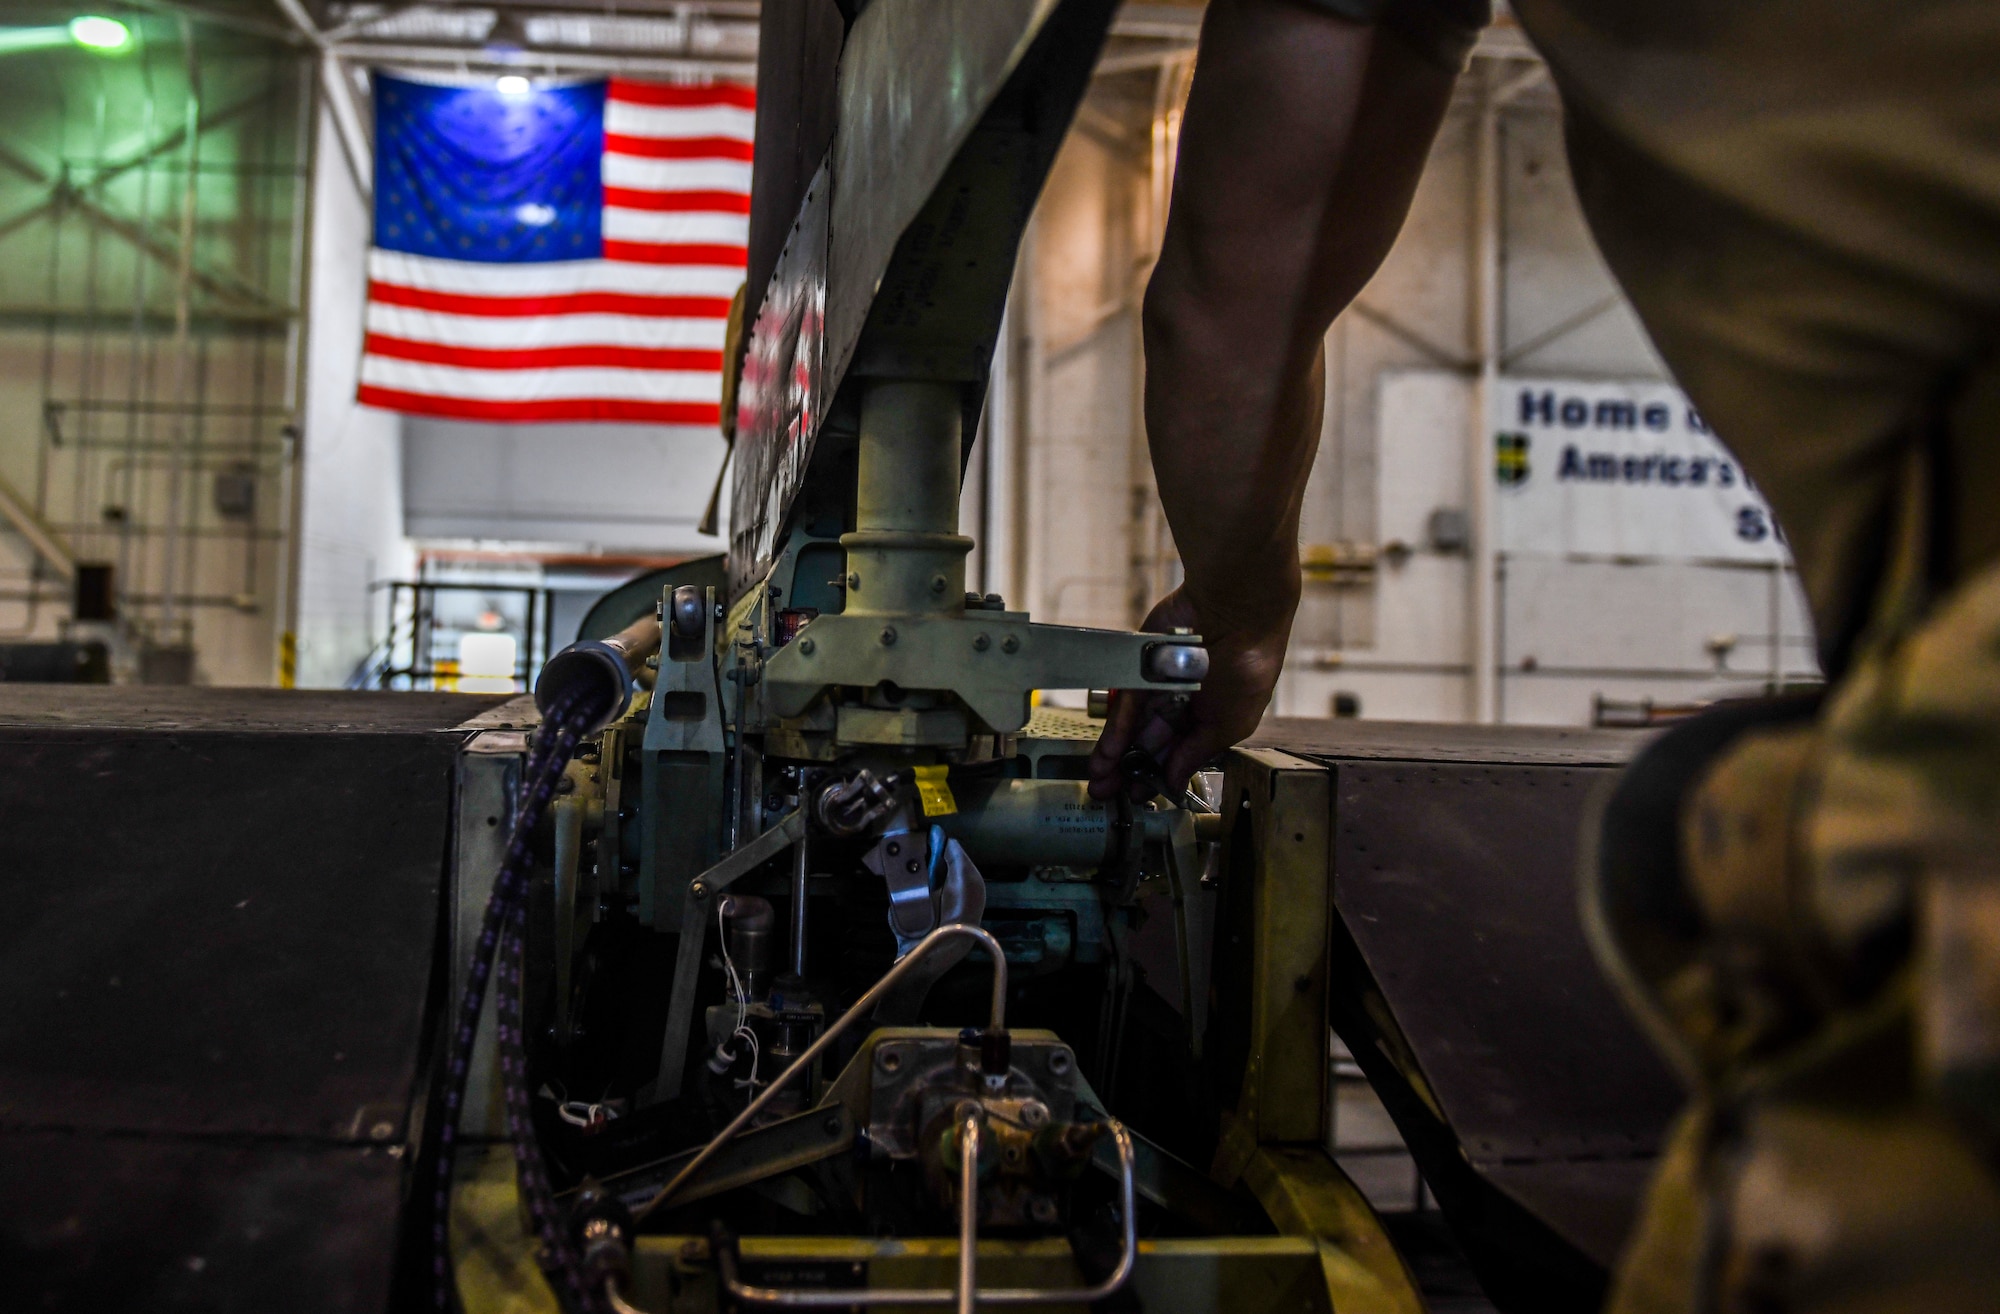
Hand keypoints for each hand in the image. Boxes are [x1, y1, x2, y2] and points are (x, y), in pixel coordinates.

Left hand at [1087, 586, 1293, 801]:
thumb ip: (1196, 754)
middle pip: (1149, 744)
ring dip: (1114, 756)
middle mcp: (1182, 705)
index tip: (1137, 797)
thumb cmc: (1248, 666)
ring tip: (1098, 781)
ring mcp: (1158, 687)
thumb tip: (1175, 781)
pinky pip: (1125, 704)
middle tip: (1106, 793)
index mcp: (1208, 719)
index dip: (1158, 776)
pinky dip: (1115, 730)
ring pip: (1132, 728)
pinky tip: (1107, 754)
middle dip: (1127, 770)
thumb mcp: (1229, 724)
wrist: (1235, 614)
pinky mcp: (1139, 669)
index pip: (1177, 754)